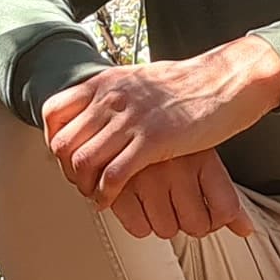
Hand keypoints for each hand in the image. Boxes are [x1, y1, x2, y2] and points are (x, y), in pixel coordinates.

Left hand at [44, 36, 279, 202]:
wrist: (226, 79)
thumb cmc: (190, 84)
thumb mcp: (140, 79)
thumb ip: (116, 92)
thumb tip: (99, 105)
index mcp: (106, 81)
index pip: (54, 112)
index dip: (53, 140)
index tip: (66, 156)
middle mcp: (112, 98)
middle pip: (64, 143)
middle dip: (67, 170)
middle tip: (81, 182)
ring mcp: (131, 119)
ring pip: (84, 162)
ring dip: (85, 186)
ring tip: (95, 194)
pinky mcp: (153, 141)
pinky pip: (114, 176)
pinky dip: (105, 195)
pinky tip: (110, 200)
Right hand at [106, 150, 252, 241]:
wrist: (118, 113)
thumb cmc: (164, 136)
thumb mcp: (200, 155)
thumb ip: (223, 196)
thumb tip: (246, 230)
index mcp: (202, 157)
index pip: (226, 210)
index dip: (216, 220)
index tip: (208, 214)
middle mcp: (178, 168)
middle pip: (196, 225)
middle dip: (186, 220)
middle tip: (177, 204)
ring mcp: (148, 178)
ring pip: (167, 229)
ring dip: (161, 221)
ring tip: (156, 199)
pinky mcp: (120, 187)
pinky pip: (139, 227)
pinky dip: (138, 221)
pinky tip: (138, 202)